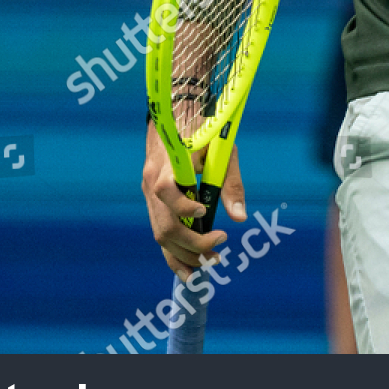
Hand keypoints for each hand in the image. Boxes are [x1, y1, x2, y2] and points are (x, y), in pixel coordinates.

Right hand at [142, 121, 247, 278]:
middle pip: (164, 223)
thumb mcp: (223, 149)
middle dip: (192, 243)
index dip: (183, 207)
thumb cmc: (204, 131)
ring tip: (211, 264)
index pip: (166, 191)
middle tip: (220, 248)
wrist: (175, 117)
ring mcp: (148, 193)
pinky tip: (188, 271)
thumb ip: (230, 182)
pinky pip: (159, 232)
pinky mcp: (152, 202)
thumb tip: (239, 218)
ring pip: (160, 234)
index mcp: (169, 162)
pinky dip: (173, 255)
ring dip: (184, 255)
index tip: (205, 213)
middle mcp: (152, 180)